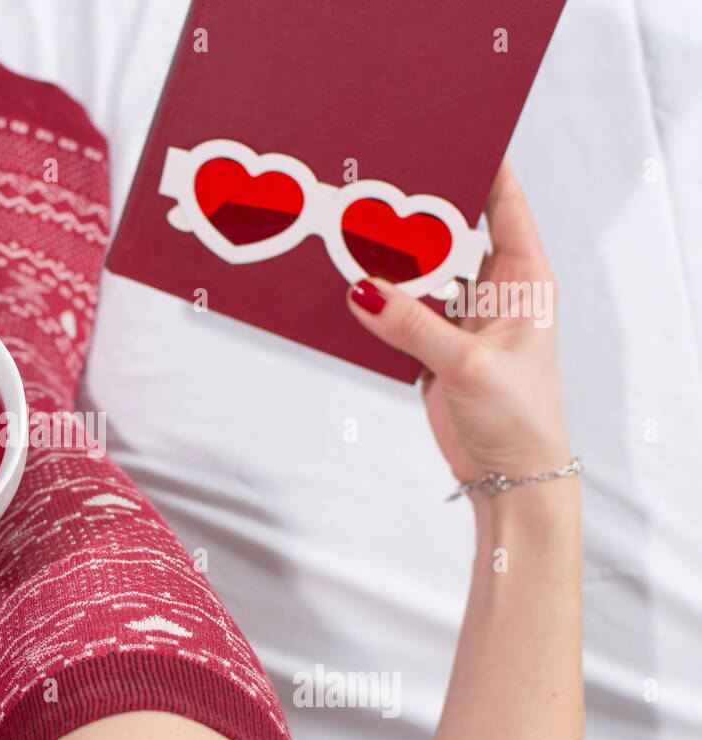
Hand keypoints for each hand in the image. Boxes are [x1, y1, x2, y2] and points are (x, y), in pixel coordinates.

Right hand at [345, 161, 570, 485]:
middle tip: (375, 182)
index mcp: (525, 279)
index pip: (505, 205)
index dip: (480, 166)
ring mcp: (460, 317)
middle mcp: (494, 290)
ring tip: (350, 227)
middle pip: (451, 233)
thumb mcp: (468, 366)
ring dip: (389, 257)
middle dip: (415, 211)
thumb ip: (413, 326)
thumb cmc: (517, 417)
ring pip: (420, 271)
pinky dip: (375, 299)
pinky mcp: (432, 345)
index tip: (444, 134)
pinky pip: (399, 310)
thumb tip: (360, 290)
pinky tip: (345, 282)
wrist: (507, 475)